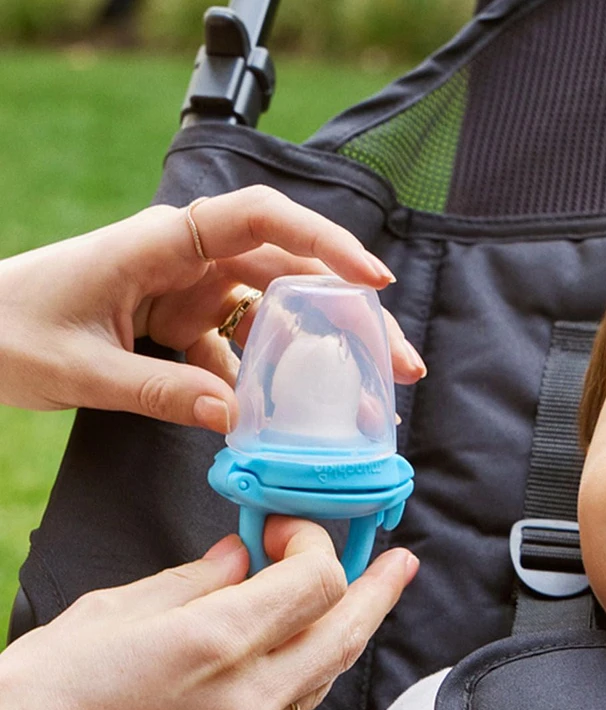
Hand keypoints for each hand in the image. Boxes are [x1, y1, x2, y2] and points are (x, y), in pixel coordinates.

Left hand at [0, 186, 424, 431]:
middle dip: (352, 317)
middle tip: (399, 364)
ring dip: (324, 358)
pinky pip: (243, 355)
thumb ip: (160, 393)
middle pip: (292, 274)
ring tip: (367, 400)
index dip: (325, 244)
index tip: (374, 284)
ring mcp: (191, 293)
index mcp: (162, 243)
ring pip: (279, 317)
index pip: (260, 222)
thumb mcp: (80, 368)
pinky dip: (270, 388)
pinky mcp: (185, 327)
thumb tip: (239, 423)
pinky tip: (296, 423)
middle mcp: (188, 260)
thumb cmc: (7, 331)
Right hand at [0, 517, 417, 709]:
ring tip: (370, 597)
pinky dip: (311, 666)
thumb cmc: (32, 699)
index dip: (313, 544)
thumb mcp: (110, 613)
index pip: (316, 581)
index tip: (284, 529)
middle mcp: (245, 696)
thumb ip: (191, 582)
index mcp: (214, 643)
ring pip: (326, 673)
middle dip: (378, 590)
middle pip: (344, 631)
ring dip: (352, 629)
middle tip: (399, 561)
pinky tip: (306, 644)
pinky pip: (293, 706)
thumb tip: (238, 560)